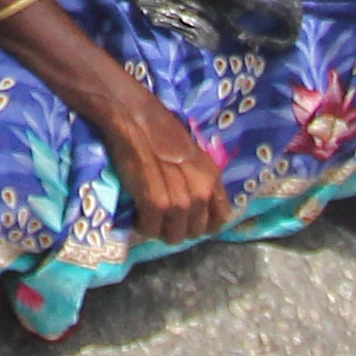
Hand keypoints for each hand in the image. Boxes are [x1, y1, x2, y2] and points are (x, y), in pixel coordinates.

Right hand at [91, 83, 229, 242]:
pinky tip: (138, 214)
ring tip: (149, 217)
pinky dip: (143, 226)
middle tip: (164, 218)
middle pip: (195, 232)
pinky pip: (151, 229)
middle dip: (180, 228)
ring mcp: (179, 201)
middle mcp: (200, 193)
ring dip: (160, 230)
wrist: (135, 119)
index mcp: (212, 178)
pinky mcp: (156, 204)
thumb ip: (198, 180)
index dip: (204, 225)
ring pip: (174, 236)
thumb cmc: (160, 131)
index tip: (189, 222)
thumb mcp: (192, 155)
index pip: (220, 219)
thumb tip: (193, 202)